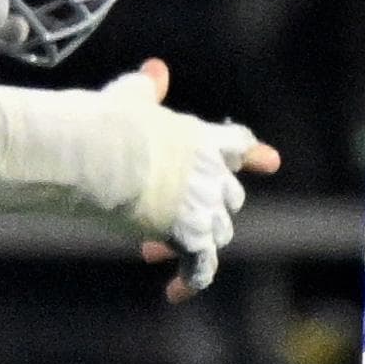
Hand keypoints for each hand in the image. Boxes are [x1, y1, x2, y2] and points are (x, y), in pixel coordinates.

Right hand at [109, 61, 277, 295]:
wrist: (94, 153)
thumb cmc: (103, 122)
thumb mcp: (128, 99)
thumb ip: (146, 89)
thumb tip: (156, 70)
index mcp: (201, 138)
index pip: (238, 144)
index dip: (251, 154)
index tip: (269, 162)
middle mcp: (211, 172)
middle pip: (229, 198)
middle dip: (205, 209)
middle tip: (164, 220)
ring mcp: (203, 205)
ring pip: (218, 233)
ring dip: (191, 242)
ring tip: (151, 247)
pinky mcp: (188, 235)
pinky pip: (201, 267)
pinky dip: (190, 282)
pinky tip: (174, 293)